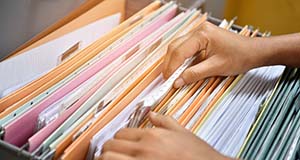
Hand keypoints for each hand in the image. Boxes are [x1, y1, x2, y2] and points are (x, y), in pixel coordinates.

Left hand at [101, 112, 231, 159]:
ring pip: (107, 158)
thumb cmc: (199, 156)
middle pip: (110, 146)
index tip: (120, 144)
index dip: (118, 140)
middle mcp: (144, 149)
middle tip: (113, 154)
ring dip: (107, 159)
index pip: (121, 133)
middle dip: (109, 150)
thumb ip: (164, 121)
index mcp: (152, 136)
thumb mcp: (183, 133)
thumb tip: (152, 114)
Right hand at [163, 21, 262, 87]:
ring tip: (172, 75)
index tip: (168, 80)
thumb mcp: (216, 68)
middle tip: (167, 79)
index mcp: (202, 34)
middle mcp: (199, 30)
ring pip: (178, 46)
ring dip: (173, 61)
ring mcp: (200, 33)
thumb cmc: (240, 56)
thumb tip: (178, 81)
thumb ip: (194, 74)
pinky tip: (180, 68)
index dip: (171, 67)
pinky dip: (181, 59)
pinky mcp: (202, 38)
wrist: (254, 51)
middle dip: (169, 63)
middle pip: (175, 46)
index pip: (179, 51)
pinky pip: (185, 47)